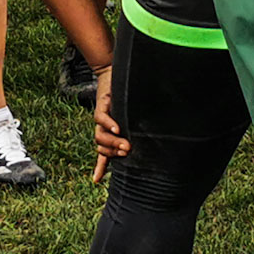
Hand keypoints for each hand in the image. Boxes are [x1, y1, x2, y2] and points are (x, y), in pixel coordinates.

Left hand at [91, 66, 127, 182]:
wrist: (117, 72)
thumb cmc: (128, 95)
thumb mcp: (131, 115)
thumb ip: (136, 128)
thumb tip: (157, 140)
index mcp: (110, 132)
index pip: (103, 153)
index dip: (100, 167)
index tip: (96, 181)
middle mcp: (104, 126)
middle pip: (102, 146)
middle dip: (113, 152)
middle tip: (127, 153)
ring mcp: (102, 116)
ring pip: (100, 135)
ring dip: (112, 142)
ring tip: (125, 145)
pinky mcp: (102, 103)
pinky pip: (101, 118)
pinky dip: (109, 124)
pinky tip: (118, 128)